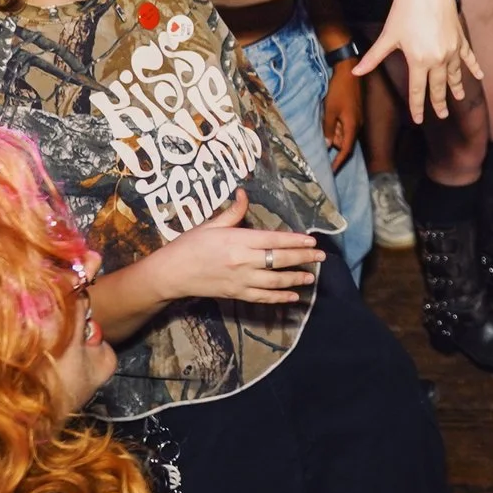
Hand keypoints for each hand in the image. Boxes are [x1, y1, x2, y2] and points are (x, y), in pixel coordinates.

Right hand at [140, 191, 323, 304]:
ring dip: (295, 279)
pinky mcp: (236, 294)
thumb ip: (232, 213)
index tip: (312, 241)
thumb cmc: (189, 245)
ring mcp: (240, 280)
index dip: (295, 241)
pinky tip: (293, 296)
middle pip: (279, 260)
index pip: (274, 240)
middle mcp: (243, 261)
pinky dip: (279, 297)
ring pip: (275, 282)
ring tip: (311, 277)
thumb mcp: (210, 225)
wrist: (171, 274)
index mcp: (238, 241)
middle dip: (302, 258)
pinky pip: (263, 297)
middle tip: (321, 258)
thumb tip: (244, 194)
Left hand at [322, 57, 361, 167]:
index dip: (339, 162)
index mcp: (352, 126)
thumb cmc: (339, 91)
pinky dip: (336, 124)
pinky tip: (329, 116)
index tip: (331, 171)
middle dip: (332, 141)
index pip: (346, 150)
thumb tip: (327, 145)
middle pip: (344, 142)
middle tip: (320, 134)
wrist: (349, 71)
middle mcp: (357, 125)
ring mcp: (357, 118)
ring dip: (333, 131)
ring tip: (325, 119)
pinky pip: (345, 125)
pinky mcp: (355, 112)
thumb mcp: (330, 111)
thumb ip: (328, 129)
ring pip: (343, 133)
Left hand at [355, 0, 479, 122]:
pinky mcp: (459, 38)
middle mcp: (438, 58)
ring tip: (459, 97)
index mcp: (419, 61)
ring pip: (455, 74)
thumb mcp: (387, 36)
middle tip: (442, 115)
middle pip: (439, 87)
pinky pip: (468, 57)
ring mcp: (451, 49)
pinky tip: (480, 75)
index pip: (417, 91)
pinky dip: (474, 67)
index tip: (419, 120)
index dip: (417, 107)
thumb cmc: (404, 10)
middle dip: (439, 103)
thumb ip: (373, 57)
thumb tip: (355, 72)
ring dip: (456, 87)